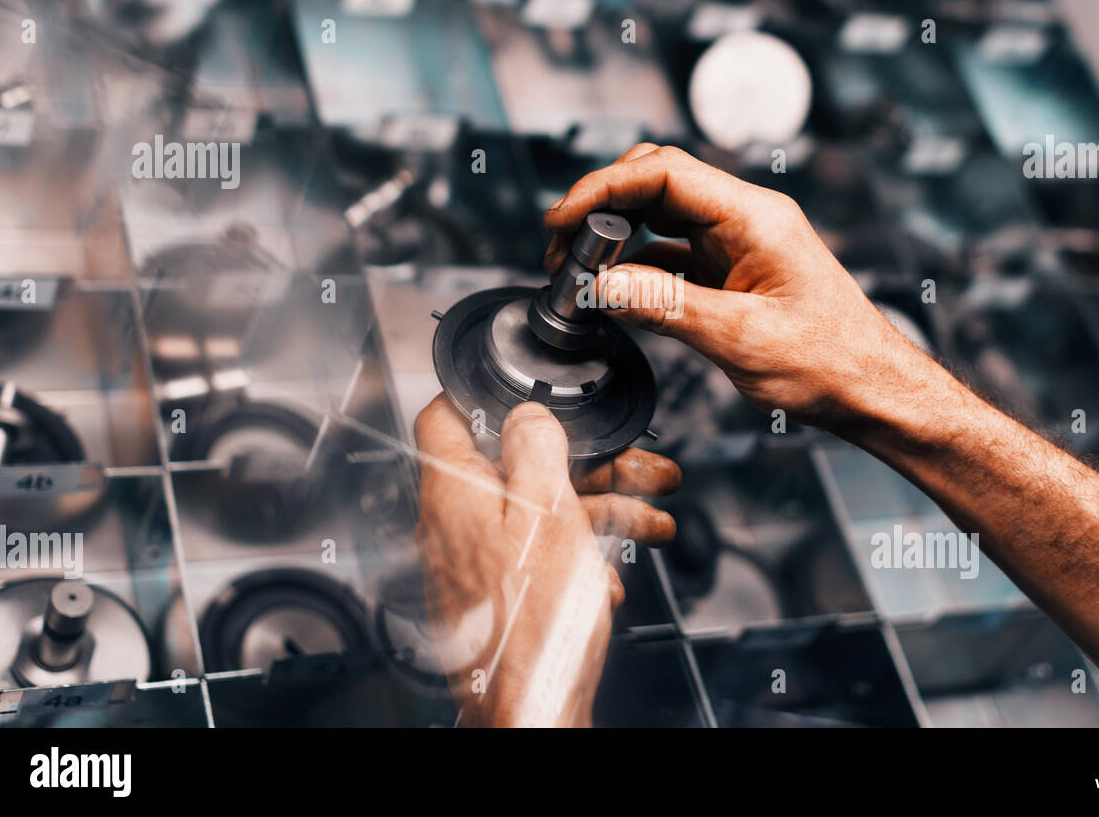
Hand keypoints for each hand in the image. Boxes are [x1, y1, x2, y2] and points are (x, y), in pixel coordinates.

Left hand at [413, 394, 677, 726]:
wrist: (532, 708)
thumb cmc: (533, 623)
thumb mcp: (548, 512)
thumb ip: (536, 450)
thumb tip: (527, 413)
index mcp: (456, 492)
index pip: (444, 417)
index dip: (484, 395)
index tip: (527, 390)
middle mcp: (457, 524)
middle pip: (517, 466)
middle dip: (586, 464)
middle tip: (637, 466)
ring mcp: (476, 561)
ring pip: (540, 513)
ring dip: (602, 511)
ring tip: (654, 520)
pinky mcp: (497, 594)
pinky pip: (540, 556)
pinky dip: (581, 556)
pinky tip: (610, 577)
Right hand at [544, 144, 925, 432]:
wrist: (871, 390)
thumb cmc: (831, 364)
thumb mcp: (741, 340)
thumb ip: (666, 308)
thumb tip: (601, 287)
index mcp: (756, 218)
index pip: (666, 173)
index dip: (605, 187)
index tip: (563, 216)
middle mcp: (746, 220)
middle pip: (657, 181)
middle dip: (602, 204)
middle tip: (561, 244)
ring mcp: (738, 243)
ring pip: (660, 214)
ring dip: (615, 234)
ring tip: (578, 269)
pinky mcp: (731, 270)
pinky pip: (671, 250)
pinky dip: (636, 264)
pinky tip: (614, 290)